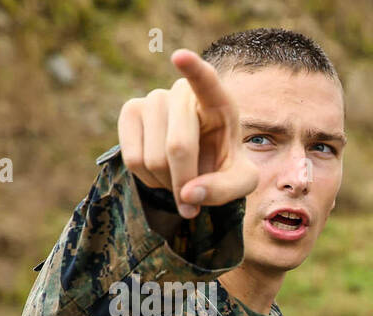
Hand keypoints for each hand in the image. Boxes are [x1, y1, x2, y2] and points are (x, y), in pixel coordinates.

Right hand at [118, 49, 258, 217]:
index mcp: (218, 101)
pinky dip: (149, 181)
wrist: (198, 162)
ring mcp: (153, 98)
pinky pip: (133, 159)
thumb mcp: (242, 182)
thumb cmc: (224, 164)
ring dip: (168, 184)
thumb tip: (188, 194)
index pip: (207, 82)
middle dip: (186, 182)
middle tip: (193, 201)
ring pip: (153, 159)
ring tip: (180, 178)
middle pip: (178, 147)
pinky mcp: (130, 111)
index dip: (194, 70)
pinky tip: (161, 174)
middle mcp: (183, 93)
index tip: (181, 57)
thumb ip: (225, 189)